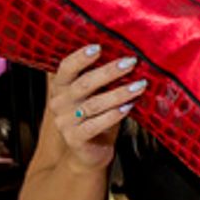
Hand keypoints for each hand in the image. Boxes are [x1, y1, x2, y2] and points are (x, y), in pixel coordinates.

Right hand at [49, 44, 147, 171]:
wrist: (91, 153)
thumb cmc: (98, 118)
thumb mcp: (98, 95)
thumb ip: (103, 79)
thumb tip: (127, 56)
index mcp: (61, 88)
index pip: (66, 67)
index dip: (81, 57)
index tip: (100, 47)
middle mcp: (59, 103)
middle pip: (83, 83)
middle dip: (109, 71)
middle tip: (131, 62)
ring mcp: (64, 122)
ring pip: (93, 104)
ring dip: (119, 93)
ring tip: (140, 85)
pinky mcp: (74, 138)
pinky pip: (94, 125)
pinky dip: (113, 115)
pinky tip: (128, 108)